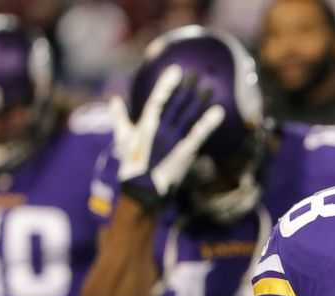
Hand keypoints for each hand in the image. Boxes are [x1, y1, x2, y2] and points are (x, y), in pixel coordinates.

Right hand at [110, 64, 224, 209]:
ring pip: (189, 115)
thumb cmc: (132, 163)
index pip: (157, 98)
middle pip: (176, 103)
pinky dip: (209, 121)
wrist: (143, 187)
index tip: (175, 69)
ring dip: (200, 100)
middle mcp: (161, 128)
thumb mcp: (123, 138)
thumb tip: (114, 101)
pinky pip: (199, 133)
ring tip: (211, 87)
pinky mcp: (185, 151)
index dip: (167, 83)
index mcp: (146, 123)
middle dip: (187, 87)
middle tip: (197, 73)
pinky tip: (219, 111)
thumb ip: (119, 118)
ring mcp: (173, 139)